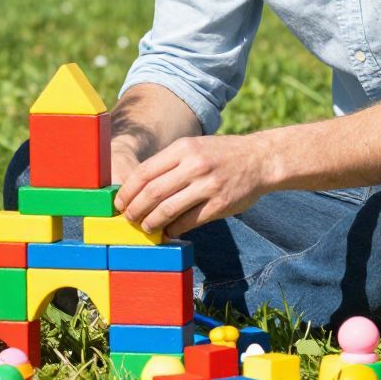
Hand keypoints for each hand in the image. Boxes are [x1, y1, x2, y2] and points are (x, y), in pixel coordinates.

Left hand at [115, 134, 272, 237]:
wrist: (260, 159)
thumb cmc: (221, 155)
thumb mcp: (194, 147)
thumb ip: (170, 164)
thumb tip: (139, 188)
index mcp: (184, 148)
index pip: (145, 172)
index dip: (128, 191)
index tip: (120, 203)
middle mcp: (195, 165)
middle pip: (153, 193)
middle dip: (135, 210)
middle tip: (129, 218)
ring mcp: (208, 186)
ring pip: (168, 210)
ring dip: (152, 222)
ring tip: (147, 227)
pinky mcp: (220, 204)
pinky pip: (189, 221)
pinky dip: (174, 229)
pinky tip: (169, 231)